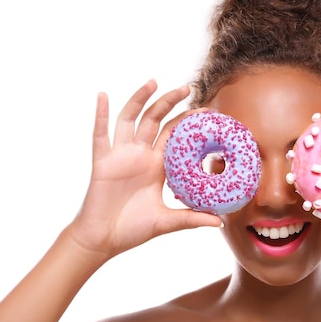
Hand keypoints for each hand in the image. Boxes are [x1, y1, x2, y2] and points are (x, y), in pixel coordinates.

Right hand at [66, 80, 221, 258]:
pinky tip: (103, 96)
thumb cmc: (132, 229)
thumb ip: (191, 218)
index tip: (206, 111)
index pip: (174, 136)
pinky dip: (101, 115)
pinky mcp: (102, 161)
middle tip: (187, 87)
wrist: (103, 240)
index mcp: (156, 166)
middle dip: (169, 102)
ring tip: (154, 81)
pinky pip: (100, 135)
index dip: (187, 122)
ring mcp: (120, 156)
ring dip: (140, 99)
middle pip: (155, 120)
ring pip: (130, 120)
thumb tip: (220, 222)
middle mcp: (140, 156)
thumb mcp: (167, 221)